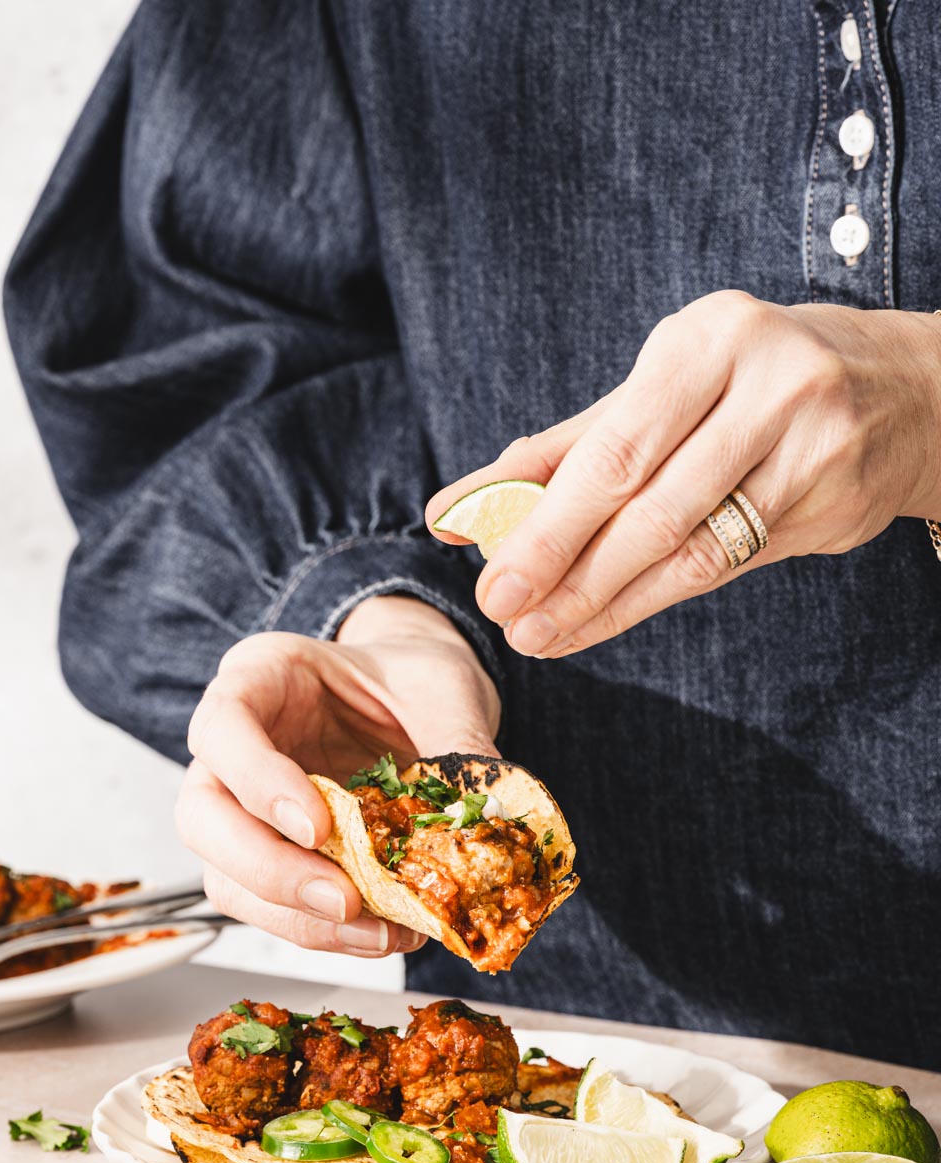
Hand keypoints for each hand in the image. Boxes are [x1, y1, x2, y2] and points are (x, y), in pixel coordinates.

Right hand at [177, 596, 500, 953]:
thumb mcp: (443, 689)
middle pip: (202, 819)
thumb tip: (484, 824)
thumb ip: (457, 743)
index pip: (223, 729)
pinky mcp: (271, 859)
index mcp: (259, 679)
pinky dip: (324, 932)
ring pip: (227, 879)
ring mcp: (242, 810)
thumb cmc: (413, 680)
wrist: (418, 702)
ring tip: (375, 932)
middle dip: (270, 871)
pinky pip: (273, 908)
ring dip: (297, 918)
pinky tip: (382, 932)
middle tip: (343, 900)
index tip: (318, 826)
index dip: (259, 783)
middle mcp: (231, 748)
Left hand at [427, 293, 940, 657]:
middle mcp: (766, 385)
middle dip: (568, 572)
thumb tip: (452, 513)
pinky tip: (603, 621)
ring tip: (545, 636)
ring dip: (607, 602)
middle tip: (509, 619)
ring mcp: (811, 445)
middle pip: (648, 504)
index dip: (547, 524)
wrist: (900, 389)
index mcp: (706, 340)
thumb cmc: (745, 385)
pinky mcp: (834, 500)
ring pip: (691, 547)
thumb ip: (560, 451)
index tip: (490, 577)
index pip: (613, 449)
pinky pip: (728, 565)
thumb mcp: (660, 390)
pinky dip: (654, 599)